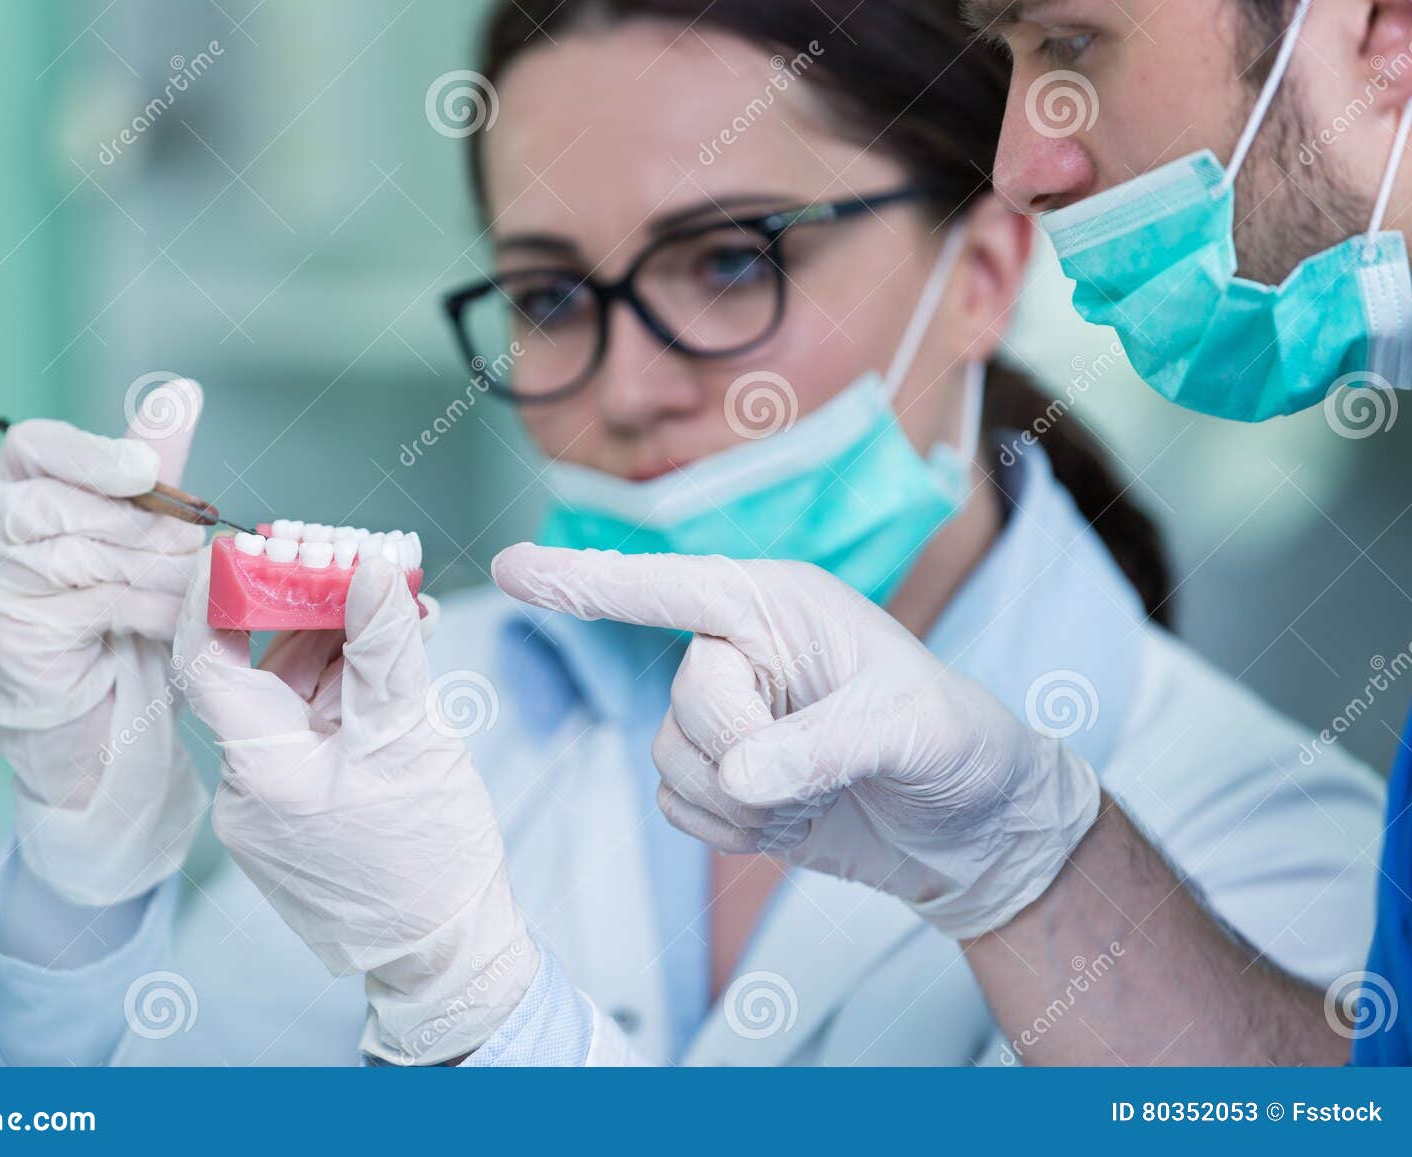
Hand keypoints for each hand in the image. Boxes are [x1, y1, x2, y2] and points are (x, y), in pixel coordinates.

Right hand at [0, 382, 209, 905]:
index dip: (90, 453)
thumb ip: (153, 467)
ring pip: (81, 557)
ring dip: (154, 572)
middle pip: (55, 504)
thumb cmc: (115, 617)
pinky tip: (174, 620)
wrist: (95, 718)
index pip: (32, 446)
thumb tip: (182, 391)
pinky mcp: (5, 636)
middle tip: (192, 546)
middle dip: (139, 527)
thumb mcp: (140, 533)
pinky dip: (147, 610)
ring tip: (192, 587)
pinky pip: (91, 606)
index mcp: (16, 490)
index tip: (144, 469)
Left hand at [175, 553, 537, 1064]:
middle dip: (308, 611)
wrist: (447, 950)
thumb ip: (385, 646)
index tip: (247, 543)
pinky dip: (345, 693)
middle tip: (355, 563)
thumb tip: (369, 567)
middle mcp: (246, 788)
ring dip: (338, 649)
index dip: (218, 592)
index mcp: (260, 770)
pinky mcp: (296, 812)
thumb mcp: (410, 735)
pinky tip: (390, 662)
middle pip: (258, 670)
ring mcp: (269, 804)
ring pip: (290, 699)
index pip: (204, 657)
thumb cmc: (428, 857)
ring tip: (398, 609)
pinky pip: (309, 733)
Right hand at [491, 546, 1098, 939]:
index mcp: (778, 605)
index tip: (509, 567)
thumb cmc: (959, 746)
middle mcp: (742, 651)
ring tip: (815, 794)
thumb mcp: (910, 729)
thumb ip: (823, 745)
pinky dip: (731, 830)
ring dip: (742, 801)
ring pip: (670, 760)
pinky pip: (678, 808)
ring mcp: (728, 717)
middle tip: (821, 766)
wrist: (972, 830)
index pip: (668, 587)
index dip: (584, 579)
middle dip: (746, 750)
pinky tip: (793, 819)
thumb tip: (741, 773)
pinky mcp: (723, 778)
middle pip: (682, 700)